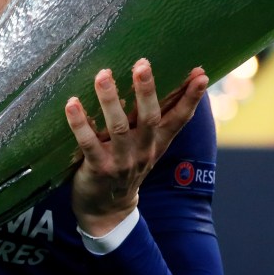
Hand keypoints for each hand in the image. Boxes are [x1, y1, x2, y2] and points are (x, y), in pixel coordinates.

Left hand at [65, 59, 208, 235]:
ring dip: (110, 100)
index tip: (201, 75)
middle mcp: (143, 151)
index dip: (191, 98)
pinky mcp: (97, 168)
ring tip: (103, 75)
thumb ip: (154, 118)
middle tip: (142, 65)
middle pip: (149, 118)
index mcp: (157, 143)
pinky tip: (72, 104)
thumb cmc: (126, 165)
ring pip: (118, 128)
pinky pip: (88, 143)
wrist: (107, 209)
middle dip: (147, 91)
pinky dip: (80, 123)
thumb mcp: (147, 145)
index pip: (179, 118)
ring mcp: (121, 161)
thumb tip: (159, 92)